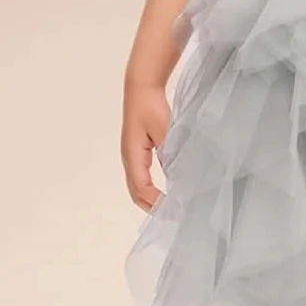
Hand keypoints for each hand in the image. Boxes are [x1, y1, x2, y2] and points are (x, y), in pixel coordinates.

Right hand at [121, 81, 170, 210]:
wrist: (141, 88)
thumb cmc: (151, 107)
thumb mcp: (164, 131)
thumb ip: (169, 154)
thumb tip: (177, 177)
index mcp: (132, 155)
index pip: (142, 187)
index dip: (155, 202)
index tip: (173, 210)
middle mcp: (128, 158)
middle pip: (135, 192)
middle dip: (151, 207)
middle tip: (171, 216)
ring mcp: (130, 156)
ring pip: (136, 186)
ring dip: (149, 200)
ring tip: (168, 209)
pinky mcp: (136, 152)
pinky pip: (140, 177)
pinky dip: (149, 189)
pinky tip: (163, 192)